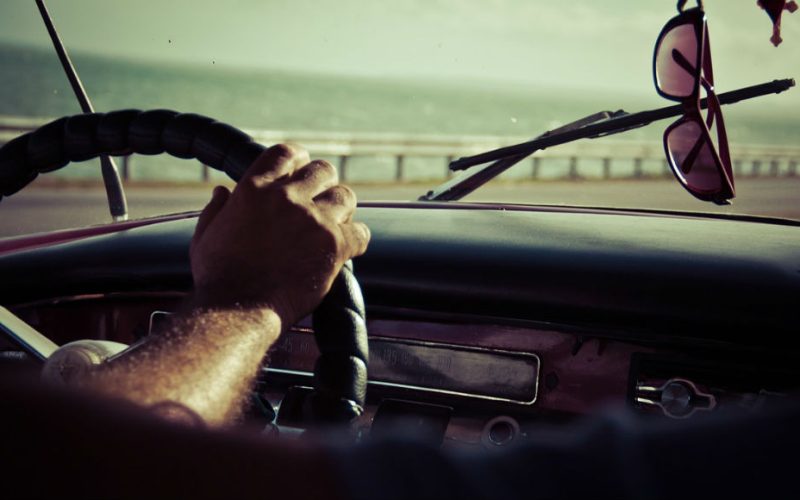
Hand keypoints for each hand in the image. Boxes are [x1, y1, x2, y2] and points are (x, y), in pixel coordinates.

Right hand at [189, 144, 370, 326]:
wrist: (237, 312)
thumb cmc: (219, 279)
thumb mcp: (205, 237)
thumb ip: (216, 210)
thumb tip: (222, 192)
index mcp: (254, 188)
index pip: (286, 153)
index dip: (298, 159)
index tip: (301, 169)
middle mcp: (286, 198)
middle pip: (323, 170)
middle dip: (323, 184)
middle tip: (320, 202)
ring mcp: (313, 220)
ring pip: (345, 196)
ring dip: (341, 209)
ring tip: (334, 225)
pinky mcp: (334, 245)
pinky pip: (361, 232)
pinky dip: (357, 239)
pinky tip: (348, 248)